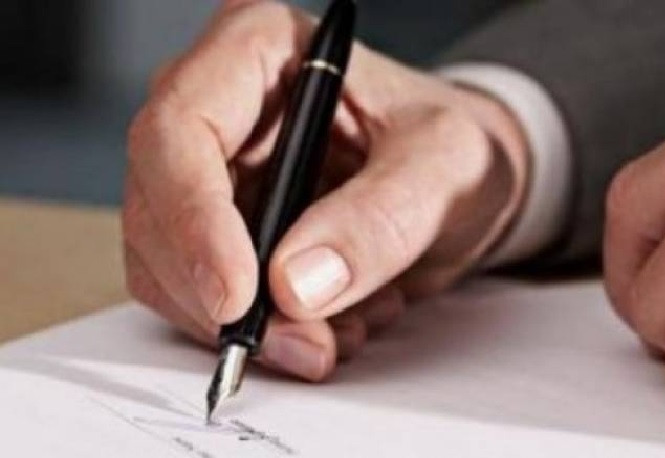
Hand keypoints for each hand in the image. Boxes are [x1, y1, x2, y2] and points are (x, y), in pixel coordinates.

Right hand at [123, 1, 526, 381]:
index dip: (194, 217)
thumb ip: (380, 218)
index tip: (238, 295)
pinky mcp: (222, 228)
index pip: (181, 128)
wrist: (463, 185)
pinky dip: (258, 329)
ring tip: (332, 333)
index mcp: (259, 49)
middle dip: (219, 292)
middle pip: (157, 204)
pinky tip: (327, 324)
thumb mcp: (445, 167)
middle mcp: (222, 106)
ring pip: (168, 263)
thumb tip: (294, 283)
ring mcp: (214, 172)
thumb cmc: (453, 149)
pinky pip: (201, 294)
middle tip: (298, 341)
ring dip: (243, 321)